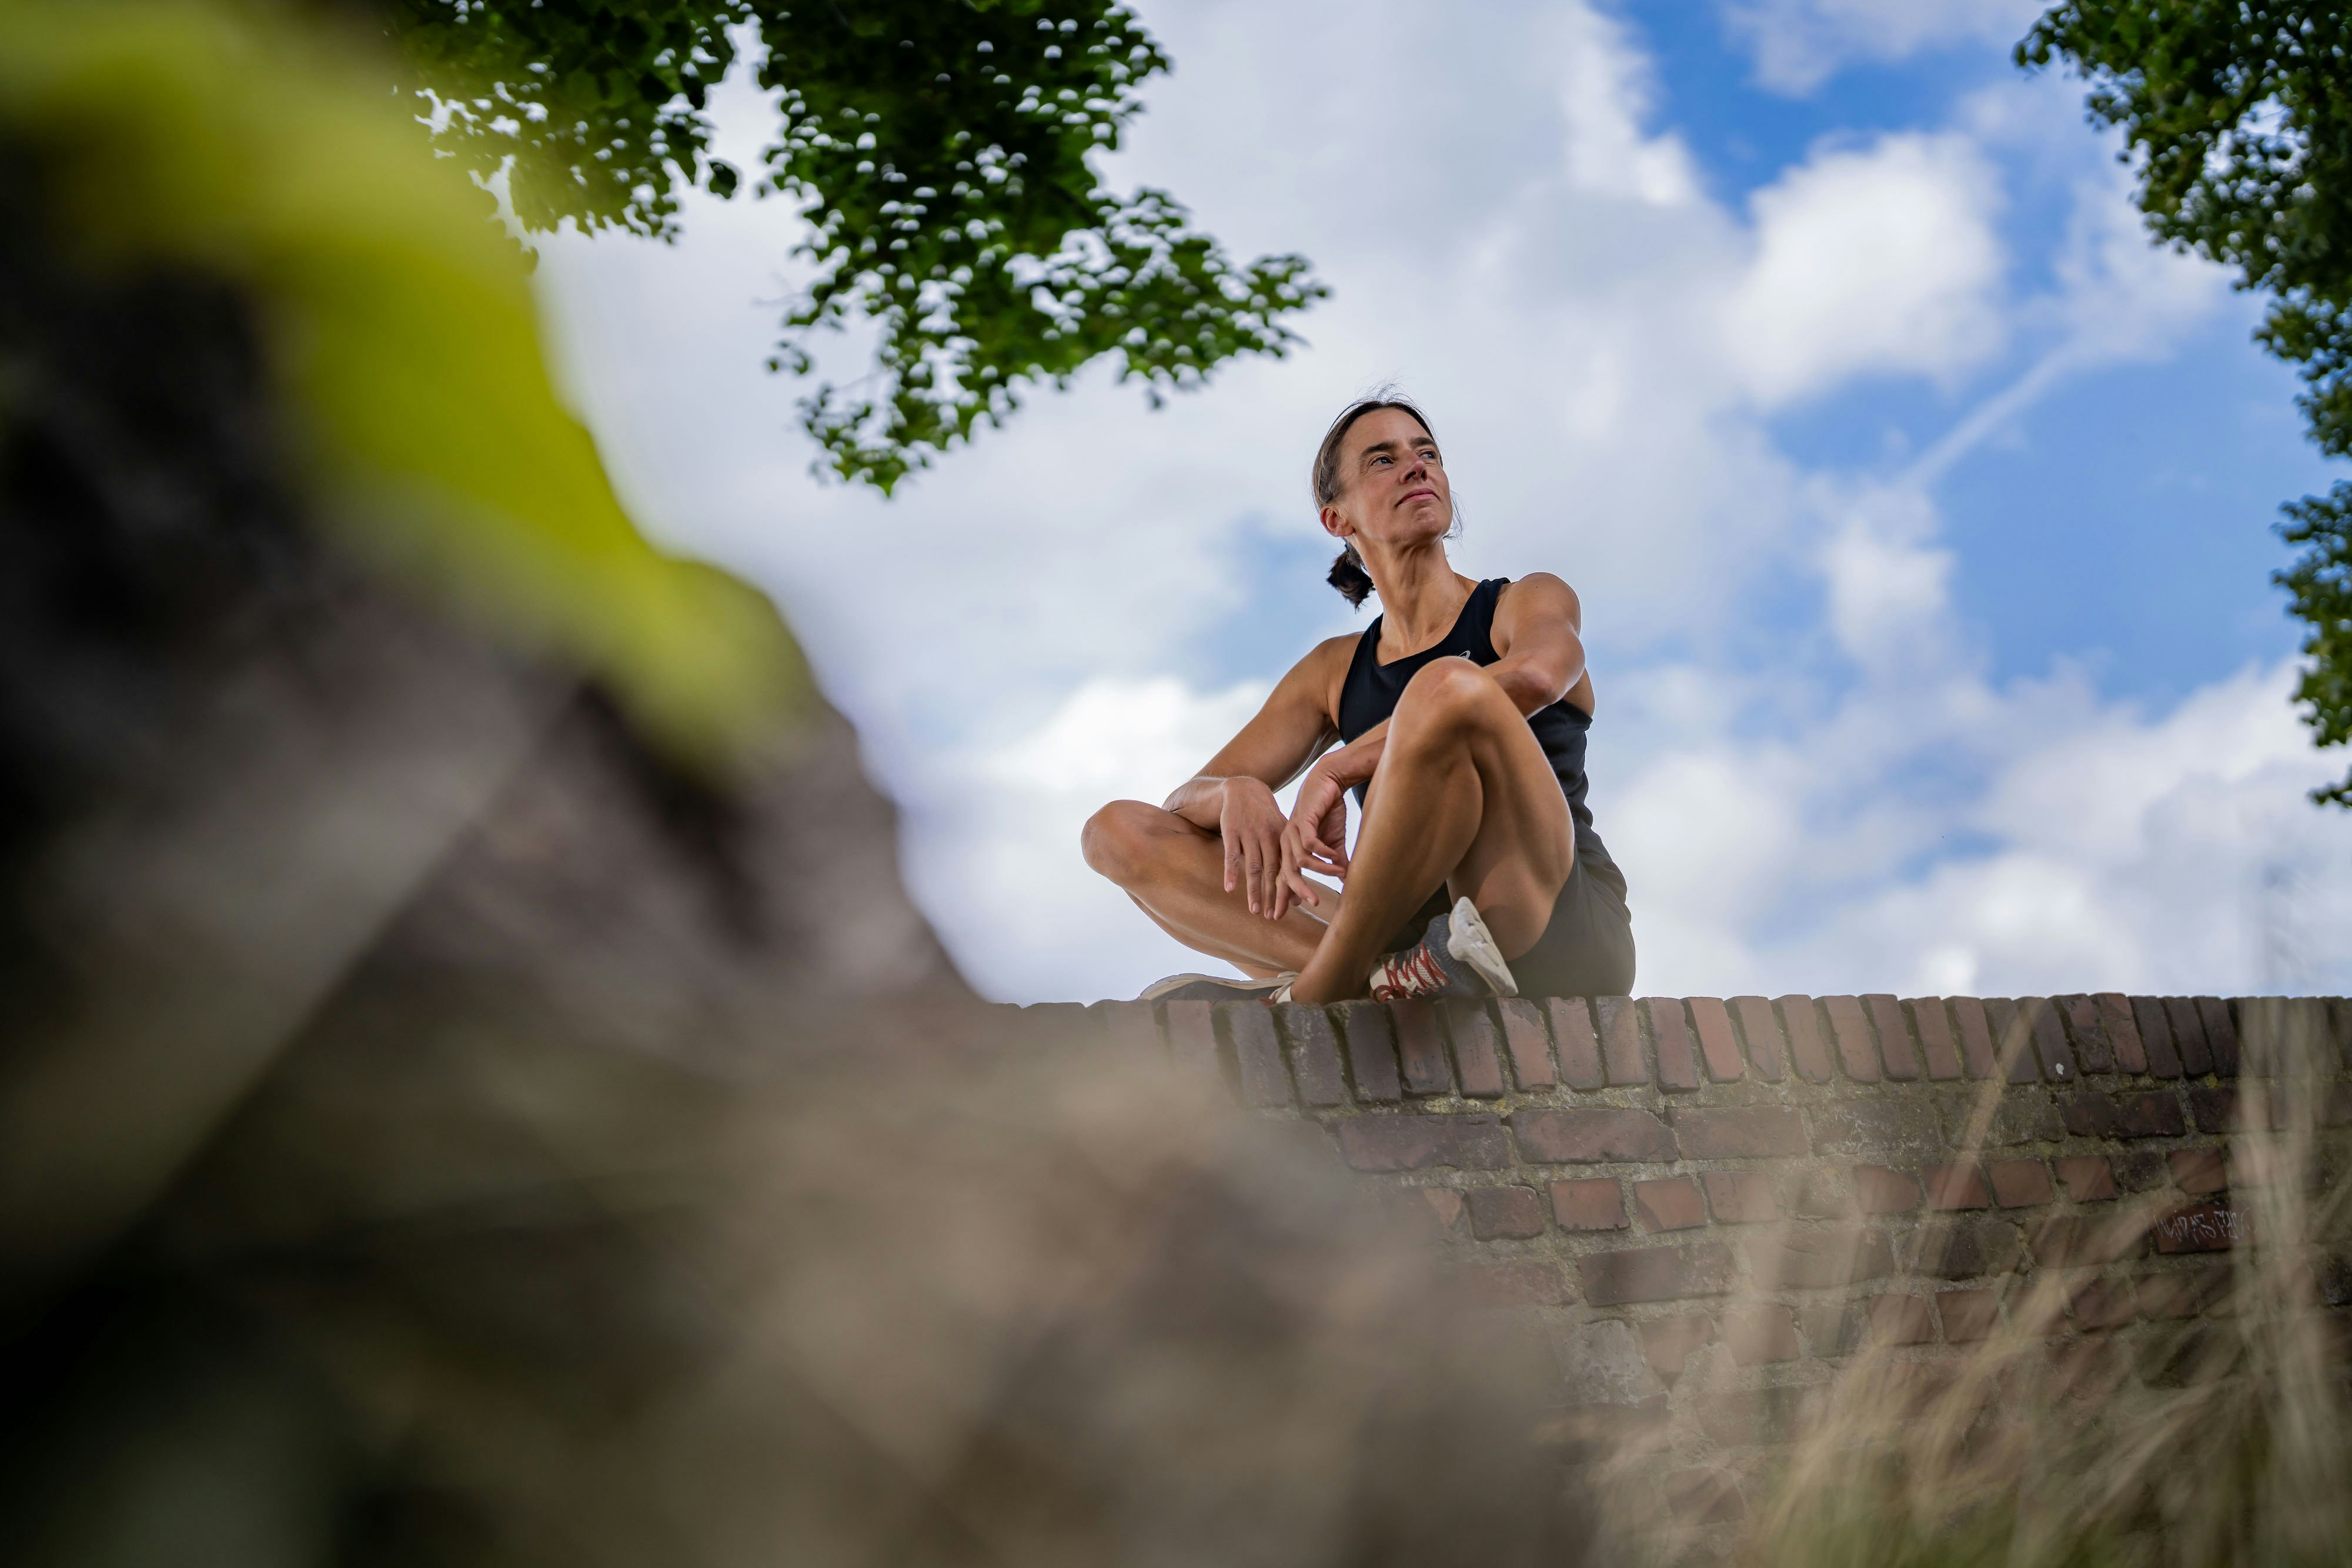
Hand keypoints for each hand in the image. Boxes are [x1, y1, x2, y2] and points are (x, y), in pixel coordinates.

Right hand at [1218, 776, 1289, 916]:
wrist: (1244, 789)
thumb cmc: (1265, 819)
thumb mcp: (1281, 835)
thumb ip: (1288, 864)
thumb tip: (1297, 898)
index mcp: (1284, 838)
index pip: (1290, 868)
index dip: (1294, 888)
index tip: (1297, 908)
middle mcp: (1269, 837)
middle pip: (1273, 871)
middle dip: (1274, 895)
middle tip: (1274, 917)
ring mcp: (1250, 834)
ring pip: (1253, 866)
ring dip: (1254, 890)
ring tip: (1255, 910)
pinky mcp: (1231, 830)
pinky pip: (1231, 855)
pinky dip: (1231, 872)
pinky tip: (1230, 889)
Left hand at [1274, 767, 1350, 917]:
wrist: (1330, 780)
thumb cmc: (1329, 811)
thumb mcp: (1333, 842)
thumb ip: (1336, 862)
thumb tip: (1346, 881)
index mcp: (1289, 848)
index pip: (1282, 876)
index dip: (1280, 896)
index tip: (1277, 916)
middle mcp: (1287, 841)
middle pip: (1286, 873)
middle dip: (1294, 893)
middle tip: (1308, 906)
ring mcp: (1293, 831)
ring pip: (1300, 861)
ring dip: (1320, 872)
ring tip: (1335, 877)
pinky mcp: (1303, 820)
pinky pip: (1311, 843)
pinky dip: (1324, 854)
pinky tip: (1336, 859)